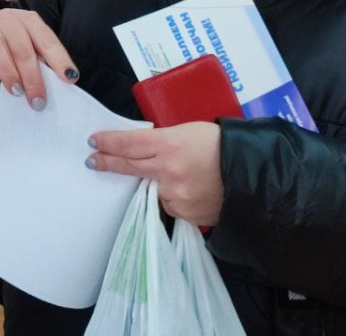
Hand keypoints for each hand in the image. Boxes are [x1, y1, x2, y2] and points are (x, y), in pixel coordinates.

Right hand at [0, 8, 78, 109]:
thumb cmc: (7, 50)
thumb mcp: (26, 53)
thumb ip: (40, 63)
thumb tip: (59, 86)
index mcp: (30, 21)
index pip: (47, 41)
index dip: (59, 60)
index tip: (69, 79)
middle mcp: (9, 19)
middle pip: (23, 49)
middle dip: (33, 78)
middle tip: (38, 101)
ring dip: (8, 73)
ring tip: (16, 92)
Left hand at [87, 122, 223, 225]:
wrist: (252, 175)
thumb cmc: (221, 146)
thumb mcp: (188, 131)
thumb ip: (162, 141)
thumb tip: (138, 149)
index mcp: (170, 144)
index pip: (128, 143)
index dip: (108, 143)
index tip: (94, 142)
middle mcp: (168, 171)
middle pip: (129, 166)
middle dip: (108, 162)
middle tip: (93, 160)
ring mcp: (175, 195)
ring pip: (152, 188)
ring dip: (157, 182)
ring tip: (183, 174)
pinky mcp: (184, 213)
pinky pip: (169, 204)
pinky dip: (174, 196)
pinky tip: (192, 189)